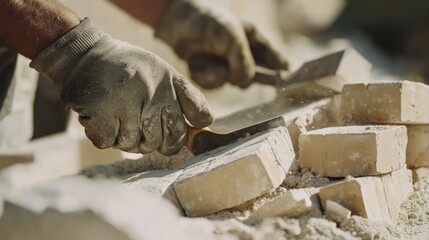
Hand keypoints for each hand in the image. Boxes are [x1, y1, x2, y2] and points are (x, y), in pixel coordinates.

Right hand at [30, 18, 212, 154]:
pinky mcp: (101, 111)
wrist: (86, 54)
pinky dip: (103, 136)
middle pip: (165, 141)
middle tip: (137, 127)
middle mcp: (154, 90)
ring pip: (134, 145)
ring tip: (116, 117)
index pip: (199, 114)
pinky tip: (100, 116)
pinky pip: (108, 143)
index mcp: (171, 81)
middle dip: (150, 142)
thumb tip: (204, 127)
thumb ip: (183, 98)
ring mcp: (128, 101)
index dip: (188, 131)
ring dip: (123, 139)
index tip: (176, 133)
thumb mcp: (161, 74)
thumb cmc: (128, 71)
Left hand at [155, 0, 287, 88]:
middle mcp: (242, 54)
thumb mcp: (233, 39)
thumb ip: (244, 63)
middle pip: (260, 75)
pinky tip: (197, 62)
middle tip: (280, 84)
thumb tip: (245, 84)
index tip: (295, 80)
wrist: (178, 24)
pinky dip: (205, 75)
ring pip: (234, 82)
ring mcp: (226, 65)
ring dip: (222, 73)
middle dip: (264, 78)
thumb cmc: (209, 23)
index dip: (285, 69)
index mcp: (253, 39)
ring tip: (211, 57)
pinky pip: (214, 83)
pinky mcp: (210, 74)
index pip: (275, 57)